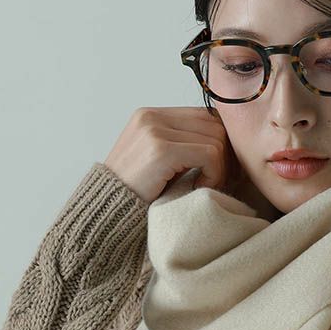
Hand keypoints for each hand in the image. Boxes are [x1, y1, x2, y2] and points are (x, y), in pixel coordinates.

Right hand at [103, 106, 243, 204]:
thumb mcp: (157, 163)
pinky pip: (209, 154)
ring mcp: (155, 131)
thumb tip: (224, 144)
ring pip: (216, 139)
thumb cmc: (134, 195)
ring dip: (219, 167)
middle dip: (225, 154)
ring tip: (203, 186)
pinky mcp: (161, 150)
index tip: (219, 169)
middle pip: (214, 124)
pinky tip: (198, 188)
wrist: (105, 214)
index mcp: (150, 116)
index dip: (220, 142)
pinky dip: (213, 174)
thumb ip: (181, 146)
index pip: (204, 115)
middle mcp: (152, 117)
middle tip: (218, 180)